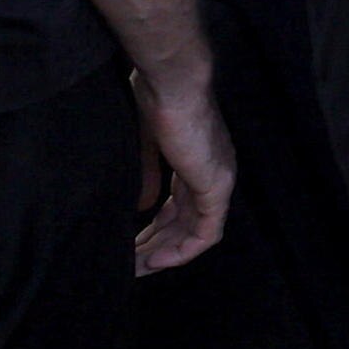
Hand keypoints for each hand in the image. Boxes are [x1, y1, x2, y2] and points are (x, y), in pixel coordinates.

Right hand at [131, 54, 234, 271]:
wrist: (170, 81)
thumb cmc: (155, 97)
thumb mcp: (146, 141)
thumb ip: (148, 174)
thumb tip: (143, 206)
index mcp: (197, 159)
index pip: (180, 203)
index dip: (157, 226)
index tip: (132, 242)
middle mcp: (213, 172)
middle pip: (185, 221)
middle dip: (157, 245)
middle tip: (130, 263)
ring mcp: (218, 180)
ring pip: (195, 232)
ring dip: (166, 253)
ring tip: (137, 268)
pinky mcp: (217, 187)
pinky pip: (207, 233)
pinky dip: (183, 251)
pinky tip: (156, 260)